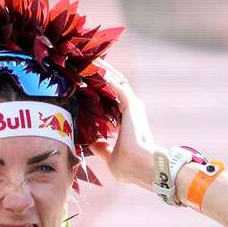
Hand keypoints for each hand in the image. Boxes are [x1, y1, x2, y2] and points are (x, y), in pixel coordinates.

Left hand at [88, 59, 161, 189]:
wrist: (143, 167)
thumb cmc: (130, 167)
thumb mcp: (109, 157)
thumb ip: (101, 148)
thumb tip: (91, 143)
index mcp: (126, 121)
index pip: (111, 100)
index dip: (99, 90)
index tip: (84, 83)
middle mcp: (131, 109)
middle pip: (113, 86)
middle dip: (100, 75)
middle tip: (85, 64)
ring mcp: (132, 106)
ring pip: (115, 81)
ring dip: (102, 71)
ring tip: (88, 60)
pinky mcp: (131, 105)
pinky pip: (116, 85)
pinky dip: (105, 76)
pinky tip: (94, 67)